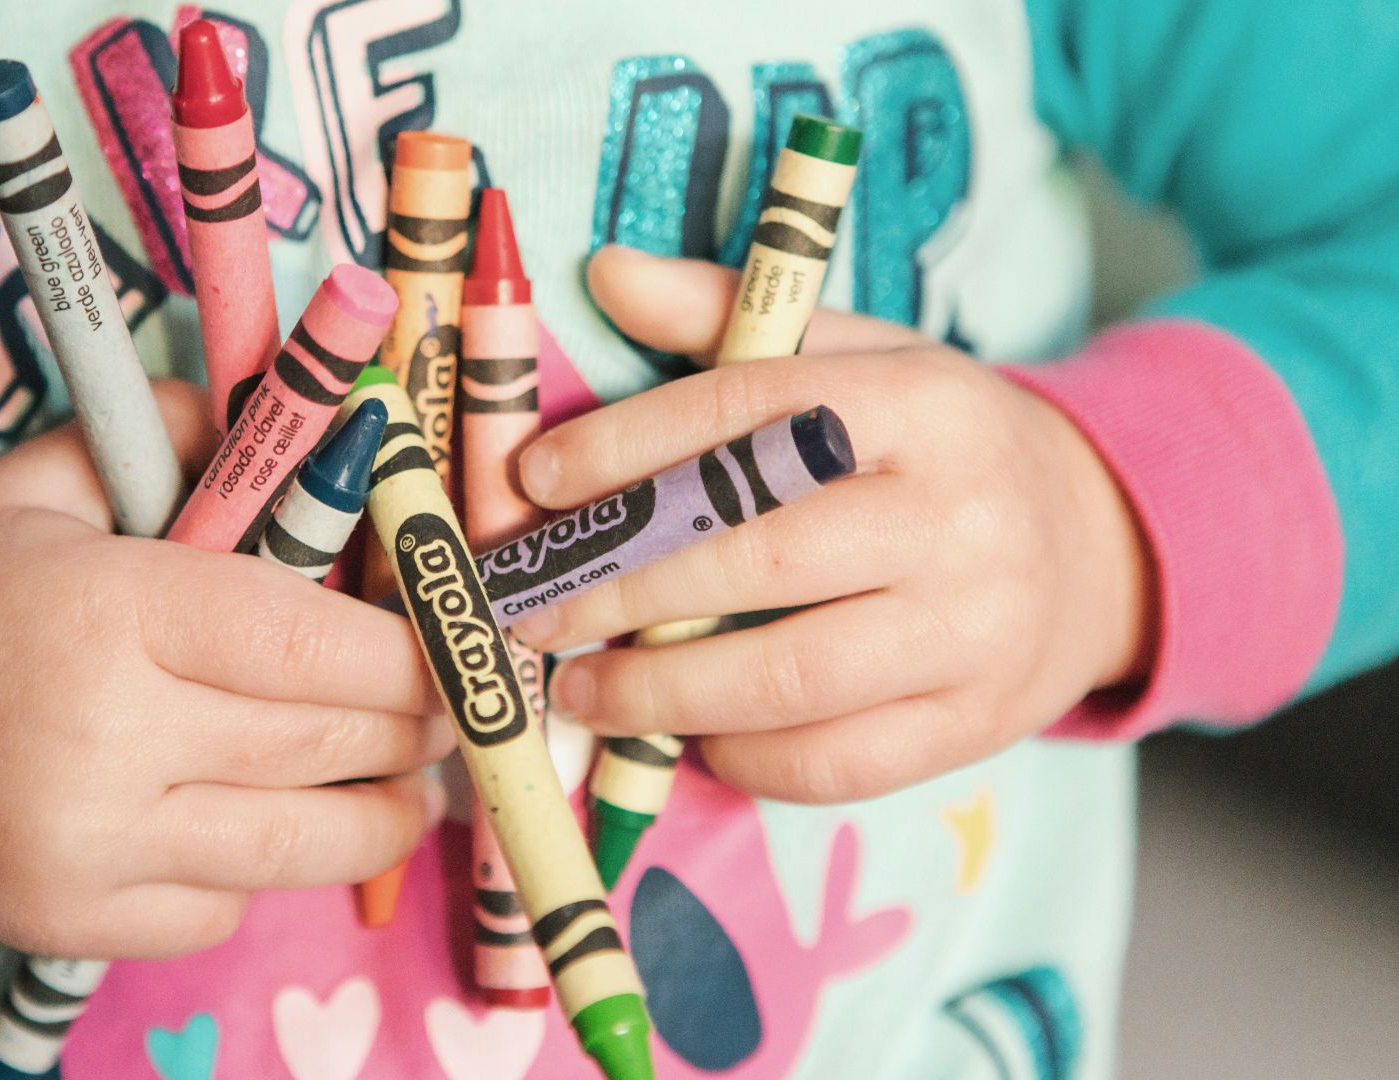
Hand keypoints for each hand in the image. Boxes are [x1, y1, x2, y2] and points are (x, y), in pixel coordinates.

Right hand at [0, 380, 448, 958]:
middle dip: (419, 727)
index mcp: (109, 608)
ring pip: (303, 845)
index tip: (459, 644)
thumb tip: (305, 414)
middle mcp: (105, 736)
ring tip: (410, 783)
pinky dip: (266, 869)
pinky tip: (266, 823)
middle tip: (456, 708)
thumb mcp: (42, 484)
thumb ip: (174, 433)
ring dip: (383, 813)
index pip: (316, 639)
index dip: (415, 649)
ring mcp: (90, 846)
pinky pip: (226, 907)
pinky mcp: (75, 924)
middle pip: (329, 742)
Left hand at [513, 247, 1154, 803]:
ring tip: (579, 689)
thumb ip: (732, 320)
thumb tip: (605, 272)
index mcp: (922, 405)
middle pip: (757, 558)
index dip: (628, 448)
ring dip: (659, 692)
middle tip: (533, 609)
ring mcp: (974, 631)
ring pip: (788, 677)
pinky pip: (834, 761)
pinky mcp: (975, 723)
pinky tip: (685, 733)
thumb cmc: (937, 446)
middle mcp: (957, 518)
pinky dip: (741, 755)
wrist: (1097, 546)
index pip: (751, 414)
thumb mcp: (859, 359)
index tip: (535, 482)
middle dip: (620, 589)